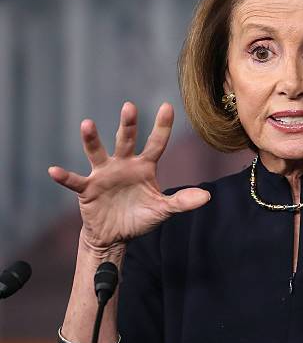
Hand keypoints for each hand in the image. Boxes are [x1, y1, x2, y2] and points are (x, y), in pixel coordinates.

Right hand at [48, 102, 210, 250]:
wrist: (115, 236)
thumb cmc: (140, 217)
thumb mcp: (163, 210)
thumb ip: (182, 202)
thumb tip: (207, 196)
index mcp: (144, 167)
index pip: (156, 143)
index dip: (162, 126)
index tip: (167, 106)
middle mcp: (124, 165)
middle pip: (125, 140)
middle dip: (128, 125)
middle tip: (130, 107)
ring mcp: (104, 175)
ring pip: (98, 153)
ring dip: (92, 140)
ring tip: (87, 124)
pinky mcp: (88, 190)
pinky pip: (75, 181)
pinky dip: (64, 177)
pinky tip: (54, 170)